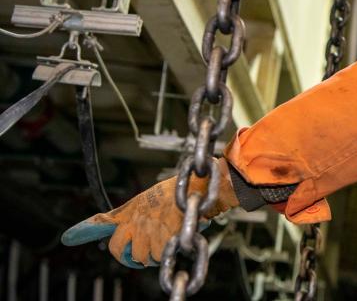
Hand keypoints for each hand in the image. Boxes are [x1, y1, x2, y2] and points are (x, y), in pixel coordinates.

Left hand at [61, 157, 238, 267]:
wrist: (199, 188)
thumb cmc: (181, 193)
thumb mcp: (151, 199)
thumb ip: (131, 214)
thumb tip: (113, 226)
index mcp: (131, 209)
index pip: (103, 221)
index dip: (84, 230)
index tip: (68, 237)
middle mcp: (133, 221)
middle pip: (118, 249)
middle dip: (128, 255)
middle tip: (141, 252)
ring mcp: (145, 231)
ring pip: (140, 257)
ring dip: (153, 253)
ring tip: (167, 237)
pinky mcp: (158, 240)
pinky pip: (157, 257)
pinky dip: (167, 251)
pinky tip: (175, 237)